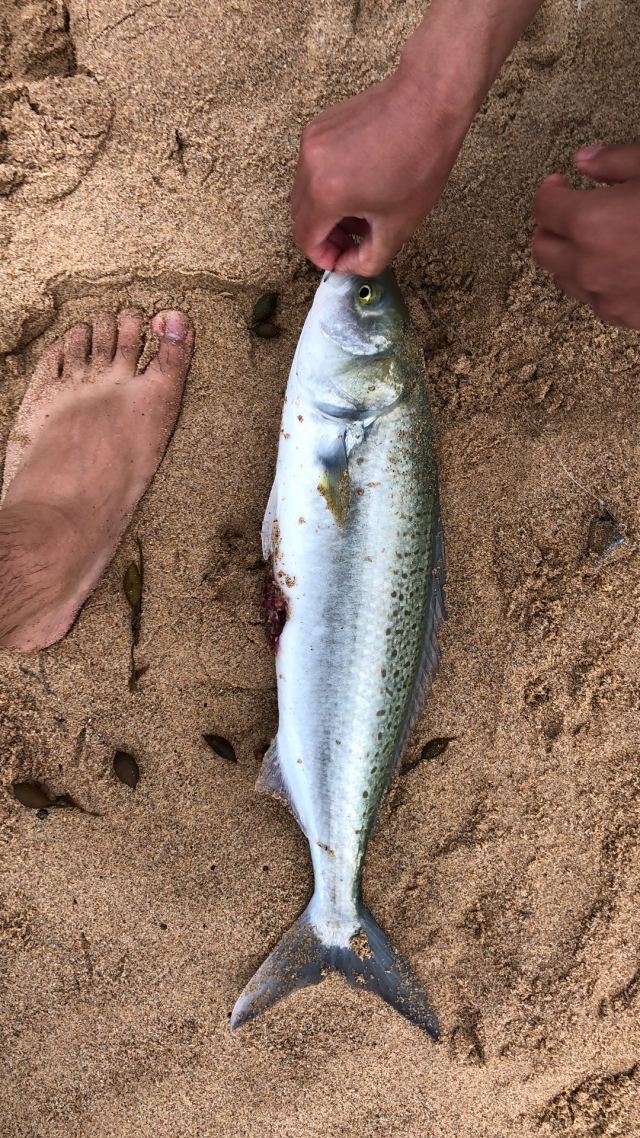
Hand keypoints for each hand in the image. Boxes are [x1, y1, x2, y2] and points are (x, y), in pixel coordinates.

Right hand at [291, 69, 461, 276]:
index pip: (305, 240)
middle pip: (300, 217)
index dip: (324, 257)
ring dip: (327, 210)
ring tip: (363, 209)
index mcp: (325, 194)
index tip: (344, 258)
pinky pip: (313, 167)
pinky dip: (328, 183)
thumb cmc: (420, 160)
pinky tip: (362, 181)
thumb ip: (369, 259)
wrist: (429, 101)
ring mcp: (311, 141)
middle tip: (356, 238)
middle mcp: (309, 166)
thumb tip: (350, 265)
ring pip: (305, 192)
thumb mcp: (399, 226)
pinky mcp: (319, 126)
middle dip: (325, 235)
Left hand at [532, 145, 639, 328]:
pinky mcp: (626, 317)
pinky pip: (596, 301)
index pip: (543, 208)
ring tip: (598, 239)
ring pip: (565, 279)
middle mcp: (589, 266)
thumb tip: (587, 161)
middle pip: (543, 250)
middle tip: (571, 211)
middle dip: (552, 227)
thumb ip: (616, 162)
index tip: (560, 183)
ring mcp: (606, 298)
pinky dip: (598, 282)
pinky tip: (620, 265)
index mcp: (590, 223)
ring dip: (572, 258)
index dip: (550, 190)